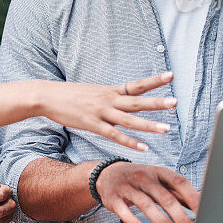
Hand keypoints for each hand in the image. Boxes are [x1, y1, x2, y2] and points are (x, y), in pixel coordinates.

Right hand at [39, 72, 176, 150]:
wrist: (47, 96)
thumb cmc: (69, 95)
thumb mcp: (93, 92)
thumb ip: (109, 98)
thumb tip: (121, 100)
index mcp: (110, 91)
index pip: (137, 85)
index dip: (154, 80)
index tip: (171, 75)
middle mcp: (108, 99)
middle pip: (137, 101)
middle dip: (157, 102)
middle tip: (175, 102)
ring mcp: (101, 112)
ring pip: (129, 119)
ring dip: (148, 124)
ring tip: (167, 129)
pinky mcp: (92, 124)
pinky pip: (114, 135)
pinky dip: (129, 142)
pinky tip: (143, 148)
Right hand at [96, 163, 199, 222]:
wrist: (107, 173)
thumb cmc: (139, 179)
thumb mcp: (158, 180)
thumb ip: (176, 192)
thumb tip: (199, 205)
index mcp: (158, 171)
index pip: (179, 182)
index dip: (192, 197)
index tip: (204, 213)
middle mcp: (144, 177)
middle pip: (165, 197)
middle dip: (180, 217)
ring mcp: (128, 186)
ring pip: (146, 204)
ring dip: (162, 221)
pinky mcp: (114, 198)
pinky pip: (124, 210)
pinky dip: (133, 221)